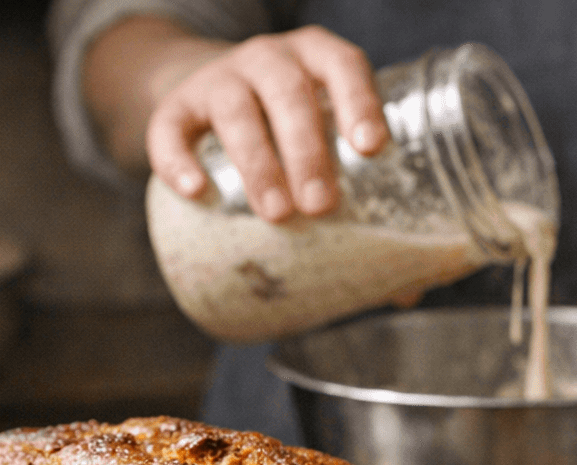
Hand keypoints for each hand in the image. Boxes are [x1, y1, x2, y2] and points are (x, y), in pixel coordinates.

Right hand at [142, 25, 387, 220]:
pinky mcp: (176, 106)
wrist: (215, 100)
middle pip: (288, 93)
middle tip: (320, 204)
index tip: (370, 147)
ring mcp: (220, 79)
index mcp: (317, 61)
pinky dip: (177, 159)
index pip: (341, 65)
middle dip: (306, 149)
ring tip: (277, 212)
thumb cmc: (293, 134)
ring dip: (257, 161)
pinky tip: (196, 191)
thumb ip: (365, 204)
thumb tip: (407, 292)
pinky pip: (169, 128)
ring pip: (235, 109)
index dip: (358, 100)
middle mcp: (270, 60)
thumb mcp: (327, 146)